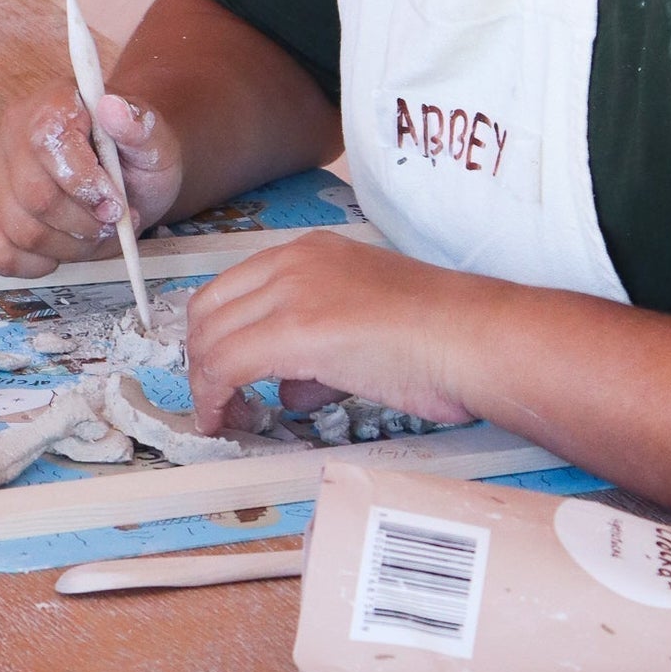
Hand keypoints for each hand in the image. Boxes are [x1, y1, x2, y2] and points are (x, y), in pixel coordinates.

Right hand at [0, 83, 182, 276]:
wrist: (125, 172)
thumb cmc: (134, 155)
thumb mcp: (154, 140)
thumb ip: (139, 126)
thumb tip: (114, 109)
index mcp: (52, 102)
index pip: (48, 142)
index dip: (83, 184)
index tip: (115, 204)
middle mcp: (12, 131)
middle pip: (35, 196)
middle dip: (82, 224)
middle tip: (111, 223)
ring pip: (19, 229)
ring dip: (67, 247)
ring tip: (95, 235)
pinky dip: (32, 265)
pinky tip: (59, 252)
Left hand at [186, 231, 478, 432]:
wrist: (468, 336)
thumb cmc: (436, 336)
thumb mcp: (361, 324)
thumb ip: (315, 350)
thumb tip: (289, 390)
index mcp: (309, 252)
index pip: (231, 289)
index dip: (216, 338)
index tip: (224, 376)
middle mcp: (292, 261)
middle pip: (207, 309)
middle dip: (202, 360)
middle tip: (222, 400)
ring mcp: (292, 290)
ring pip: (209, 338)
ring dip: (206, 383)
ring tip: (230, 416)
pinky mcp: (296, 329)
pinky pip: (226, 364)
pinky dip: (214, 397)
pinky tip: (226, 419)